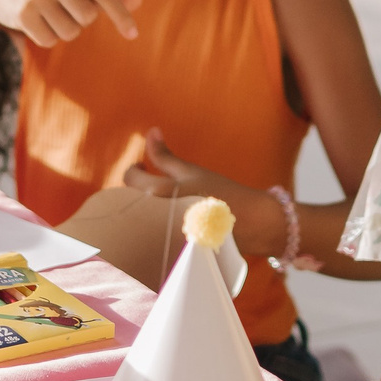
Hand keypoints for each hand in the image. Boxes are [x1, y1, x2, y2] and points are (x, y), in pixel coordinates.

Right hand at [0, 0, 140, 47]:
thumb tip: (138, 1)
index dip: (121, 15)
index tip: (132, 34)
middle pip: (88, 17)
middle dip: (80, 21)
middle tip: (64, 12)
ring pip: (69, 32)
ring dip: (62, 31)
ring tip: (46, 15)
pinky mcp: (22, 13)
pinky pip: (48, 40)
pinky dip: (44, 37)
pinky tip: (33, 22)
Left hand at [120, 128, 280, 257]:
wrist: (249, 223)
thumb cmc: (219, 193)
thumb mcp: (190, 171)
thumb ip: (165, 155)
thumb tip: (151, 131)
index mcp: (158, 192)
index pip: (130, 178)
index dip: (134, 169)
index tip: (143, 167)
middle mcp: (156, 215)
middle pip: (132, 201)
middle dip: (139, 191)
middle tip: (154, 184)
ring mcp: (163, 235)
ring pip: (141, 218)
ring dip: (147, 208)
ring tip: (165, 202)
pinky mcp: (171, 249)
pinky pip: (153, 234)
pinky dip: (157, 225)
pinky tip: (172, 219)